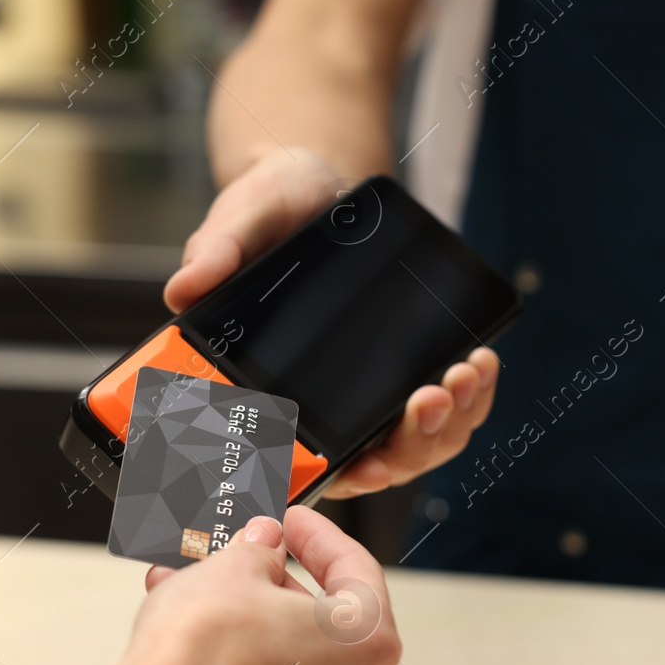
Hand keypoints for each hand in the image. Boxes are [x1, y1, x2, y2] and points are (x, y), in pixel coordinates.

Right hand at [124, 509, 400, 664]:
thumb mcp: (236, 566)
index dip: (318, 536)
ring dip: (245, 619)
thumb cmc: (205, 650)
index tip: (290, 521)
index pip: (357, 571)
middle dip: (272, 581)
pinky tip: (191, 639)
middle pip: (320, 619)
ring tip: (195, 588)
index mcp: (368, 645)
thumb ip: (261, 548)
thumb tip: (265, 542)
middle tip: (240, 555)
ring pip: (285, 658)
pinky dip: (234, 664)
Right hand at [167, 147, 500, 497]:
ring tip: (466, 372)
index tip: (372, 467)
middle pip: (380, 461)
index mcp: (277, 393)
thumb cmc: (273, 212)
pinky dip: (472, 393)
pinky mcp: (411, 372)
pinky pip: (451, 405)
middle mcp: (328, 406)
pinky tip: (481, 361)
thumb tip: (183, 289)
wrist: (320, 187)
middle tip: (431, 398)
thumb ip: (218, 251)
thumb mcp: (243, 217)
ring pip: (422, 441)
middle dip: (414, 442)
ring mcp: (375, 396)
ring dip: (452, 419)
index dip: (337, 477)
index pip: (305, 460)